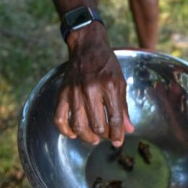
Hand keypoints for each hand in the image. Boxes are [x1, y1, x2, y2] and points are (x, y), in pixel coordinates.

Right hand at [54, 26, 133, 145]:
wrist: (87, 46)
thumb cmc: (106, 64)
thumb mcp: (120, 82)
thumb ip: (123, 107)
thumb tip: (128, 129)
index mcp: (109, 86)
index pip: (115, 118)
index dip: (118, 134)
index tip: (119, 141)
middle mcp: (91, 89)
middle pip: (97, 125)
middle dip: (104, 136)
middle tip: (107, 136)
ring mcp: (74, 92)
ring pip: (79, 126)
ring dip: (87, 137)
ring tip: (94, 138)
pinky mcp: (63, 92)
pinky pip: (60, 118)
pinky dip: (65, 130)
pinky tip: (73, 134)